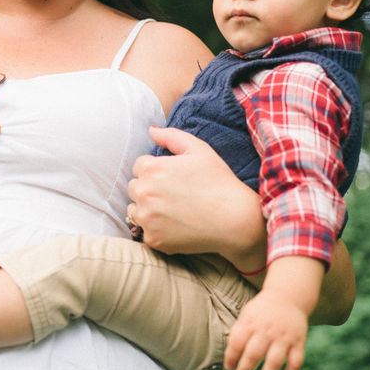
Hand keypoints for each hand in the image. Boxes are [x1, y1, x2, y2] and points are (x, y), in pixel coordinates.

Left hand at [127, 126, 264, 266]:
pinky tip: (176, 226)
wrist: (235, 220)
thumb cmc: (219, 181)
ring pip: (135, 210)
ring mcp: (147, 218)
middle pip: (134, 188)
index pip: (139, 166)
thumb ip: (171, 136)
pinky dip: (156, 230)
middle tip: (174, 194)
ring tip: (173, 210)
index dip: (156, 170)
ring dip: (147, 209)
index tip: (173, 178)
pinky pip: (145, 232)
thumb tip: (151, 131)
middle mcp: (144, 193)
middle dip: (149, 188)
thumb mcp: (199, 149)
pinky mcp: (153, 239)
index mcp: (152, 168)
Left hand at [223, 289, 309, 369]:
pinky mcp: (298, 343)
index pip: (236, 343)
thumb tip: (230, 358)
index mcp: (251, 323)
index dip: (231, 358)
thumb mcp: (246, 315)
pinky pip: (295, 363)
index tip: (229, 367)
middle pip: (253, 355)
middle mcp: (267, 331)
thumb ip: (239, 333)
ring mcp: (284, 338)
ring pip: (275, 363)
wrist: (288, 296)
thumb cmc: (262, 310)